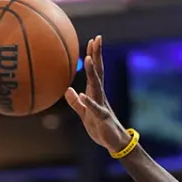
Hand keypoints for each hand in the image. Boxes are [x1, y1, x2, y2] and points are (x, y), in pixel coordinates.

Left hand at [64, 35, 131, 153]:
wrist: (113, 142)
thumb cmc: (100, 127)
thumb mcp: (84, 114)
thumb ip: (75, 103)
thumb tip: (67, 90)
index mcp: (95, 93)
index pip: (95, 71)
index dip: (94, 56)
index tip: (92, 40)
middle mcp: (100, 95)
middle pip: (98, 72)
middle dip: (97, 55)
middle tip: (97, 39)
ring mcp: (102, 105)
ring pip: (97, 86)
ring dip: (92, 72)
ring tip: (88, 58)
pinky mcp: (102, 118)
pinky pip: (95, 109)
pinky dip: (89, 102)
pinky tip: (82, 94)